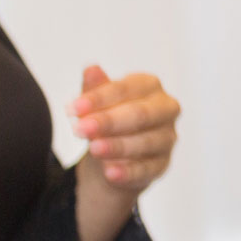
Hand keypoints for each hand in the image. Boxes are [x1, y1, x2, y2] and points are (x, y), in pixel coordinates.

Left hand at [71, 65, 179, 192]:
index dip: (100, 97)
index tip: (73, 107)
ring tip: (93, 149)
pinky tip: (110, 172)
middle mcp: (165, 109)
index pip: (128, 88)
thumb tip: (91, 69)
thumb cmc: (109, 120)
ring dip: (118, 146)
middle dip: (109, 121)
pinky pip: (147, 169)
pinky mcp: (162, 164)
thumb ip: (95, 88)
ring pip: (146, 142)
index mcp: (150, 86)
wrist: (113, 156)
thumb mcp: (98, 103)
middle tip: (80, 128)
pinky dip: (128, 171)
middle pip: (141, 114)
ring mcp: (167, 138)